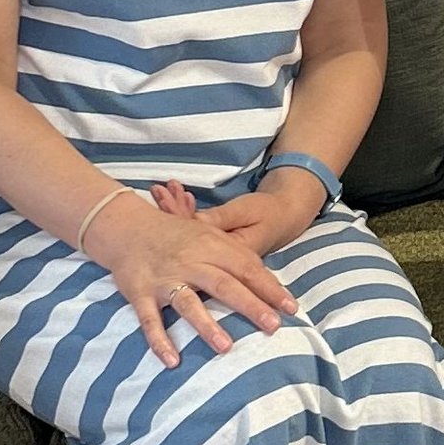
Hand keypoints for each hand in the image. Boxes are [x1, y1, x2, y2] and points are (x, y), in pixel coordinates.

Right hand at [90, 193, 296, 367]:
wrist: (128, 227)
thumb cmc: (177, 236)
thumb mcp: (209, 235)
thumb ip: (235, 256)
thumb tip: (268, 281)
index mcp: (210, 246)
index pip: (246, 268)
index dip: (269, 288)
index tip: (291, 308)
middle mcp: (189, 262)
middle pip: (223, 284)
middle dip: (249, 305)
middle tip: (272, 326)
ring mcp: (164, 278)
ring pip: (187, 303)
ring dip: (206, 325)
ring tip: (226, 347)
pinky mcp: (140, 293)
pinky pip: (149, 320)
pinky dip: (159, 340)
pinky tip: (172, 361)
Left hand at [153, 170, 324, 258]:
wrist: (285, 214)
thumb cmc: (268, 212)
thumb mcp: (245, 212)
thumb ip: (219, 219)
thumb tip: (192, 223)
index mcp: (226, 252)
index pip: (195, 238)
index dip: (178, 217)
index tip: (165, 199)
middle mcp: (217, 255)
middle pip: (188, 236)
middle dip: (171, 211)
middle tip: (157, 190)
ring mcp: (216, 249)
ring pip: (190, 230)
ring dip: (175, 208)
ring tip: (161, 189)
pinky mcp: (217, 241)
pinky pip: (198, 226)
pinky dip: (186, 210)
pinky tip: (177, 194)